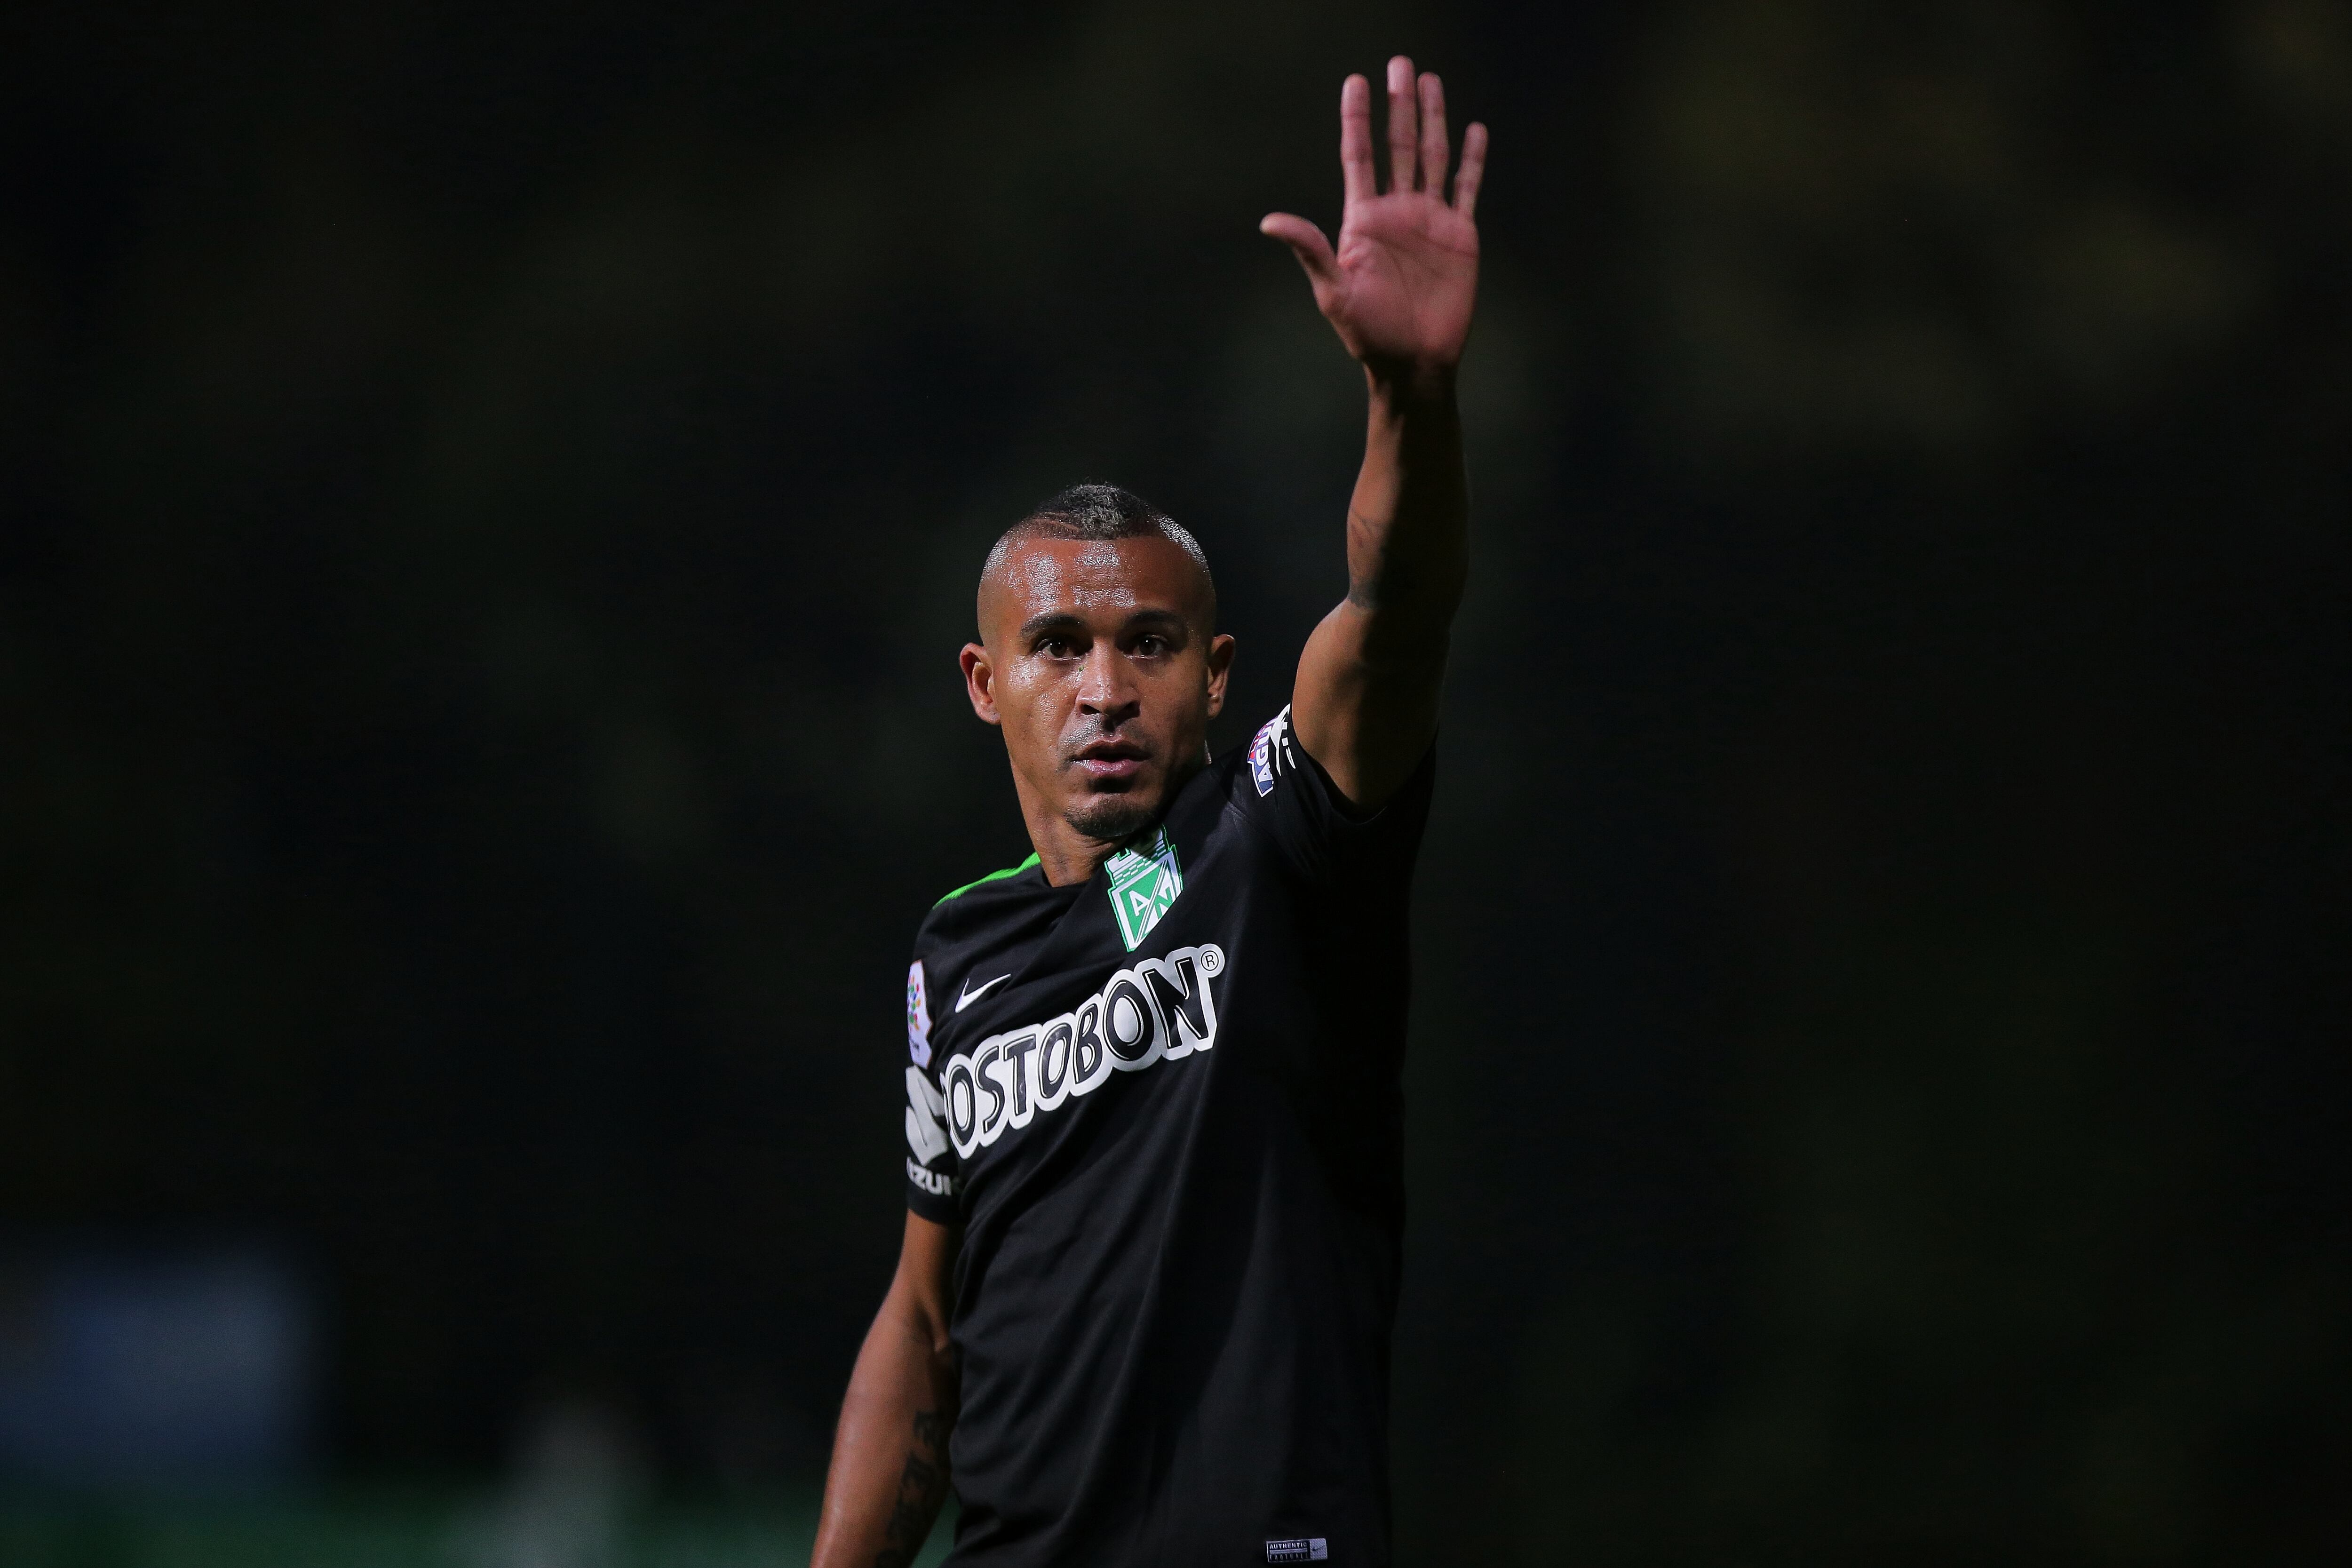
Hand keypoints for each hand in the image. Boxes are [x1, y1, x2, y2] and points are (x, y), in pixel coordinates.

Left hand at [1261, 56, 1486, 387]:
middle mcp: (1396, 211)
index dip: (1357, 118)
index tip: (1356, 81)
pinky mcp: (1459, 234)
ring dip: (1433, 118)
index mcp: (1363, 219)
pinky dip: (1472, 159)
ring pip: (1433, 156)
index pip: (1358, 156)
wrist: (1413, 361)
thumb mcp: (1334, 292)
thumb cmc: (1369, 333)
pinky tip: (1474, 130)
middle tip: (1399, 62)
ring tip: (1430, 80)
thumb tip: (1269, 222)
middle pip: (1398, 145)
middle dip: (1399, 104)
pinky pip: (1467, 188)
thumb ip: (1310, 250)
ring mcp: (1429, 220)